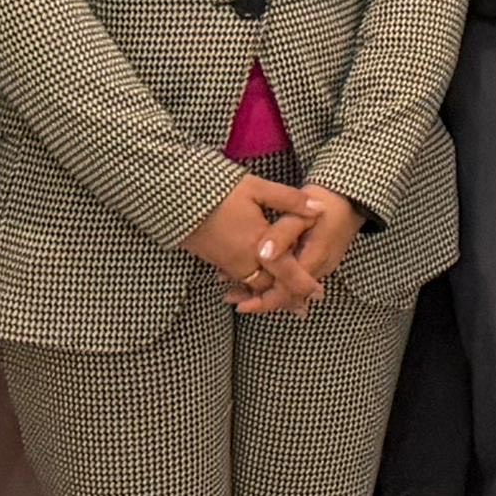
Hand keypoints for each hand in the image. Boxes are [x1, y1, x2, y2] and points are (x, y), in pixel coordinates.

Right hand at [185, 175, 313, 296]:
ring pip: (252, 285)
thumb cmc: (219, 190)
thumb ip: (291, 200)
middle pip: (269, 286)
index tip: (318, 294)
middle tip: (303, 305)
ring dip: (269, 292)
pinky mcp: (214, 260)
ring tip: (283, 299)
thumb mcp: (258, 189)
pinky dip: (251, 285)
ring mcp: (226, 262)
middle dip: (287, 296)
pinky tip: (257, 283)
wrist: (175, 198)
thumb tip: (320, 208)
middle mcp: (242, 260)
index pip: (286, 273)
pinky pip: (238, 280)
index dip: (303, 285)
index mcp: (258, 245)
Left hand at [244, 187, 361, 314]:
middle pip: (285, 294)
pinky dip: (273, 278)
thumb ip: (282, 234)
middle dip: (257, 298)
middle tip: (229, 297)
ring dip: (263, 289)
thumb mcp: (302, 213)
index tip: (239, 305)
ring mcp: (320, 266)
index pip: (286, 291)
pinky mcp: (317, 259)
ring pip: (289, 286)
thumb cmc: (327, 200)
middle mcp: (318, 269)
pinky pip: (294, 276)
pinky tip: (256, 271)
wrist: (353, 196)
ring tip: (234, 288)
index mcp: (313, 259)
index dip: (262, 302)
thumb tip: (262, 254)